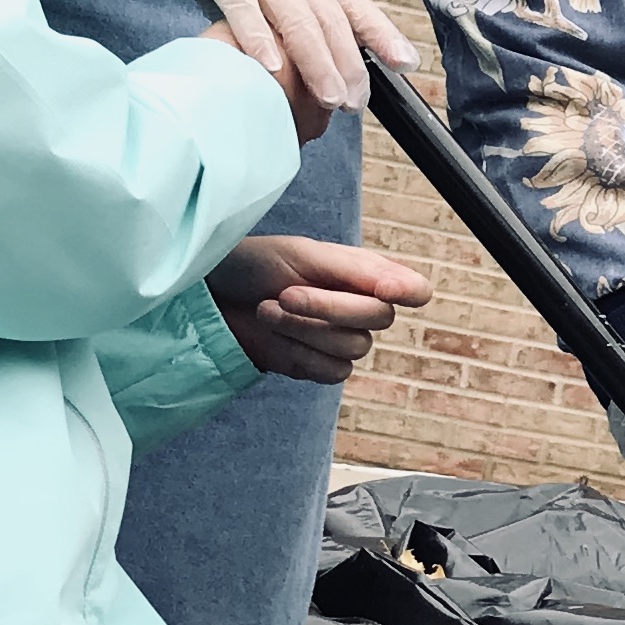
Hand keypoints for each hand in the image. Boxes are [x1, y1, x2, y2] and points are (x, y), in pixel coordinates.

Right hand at [76, 0, 413, 141]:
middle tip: (356, 102)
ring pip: (296, 16)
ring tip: (328, 97)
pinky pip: (242, 6)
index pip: (352, 4)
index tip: (405, 62)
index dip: (380, 32)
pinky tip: (270, 66)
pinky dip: (258, 37)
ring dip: (316, 59)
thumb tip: (315, 67)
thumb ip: (291, 18)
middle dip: (349, 62)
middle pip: (329, 18)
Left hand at [212, 234, 431, 381]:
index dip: (408, 291)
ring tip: (267, 308)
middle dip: (328, 307)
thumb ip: (357, 270)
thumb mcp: (304, 253)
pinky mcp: (320, 366)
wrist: (210, 296)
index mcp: (364, 274)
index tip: (384, 290)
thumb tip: (404, 291)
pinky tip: (274, 335)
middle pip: (379, 318)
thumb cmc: (255, 265)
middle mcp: (360, 308)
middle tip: (285, 294)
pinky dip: (300, 353)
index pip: (414, 289)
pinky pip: (334, 371)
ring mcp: (341, 340)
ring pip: (354, 347)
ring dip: (304, 329)